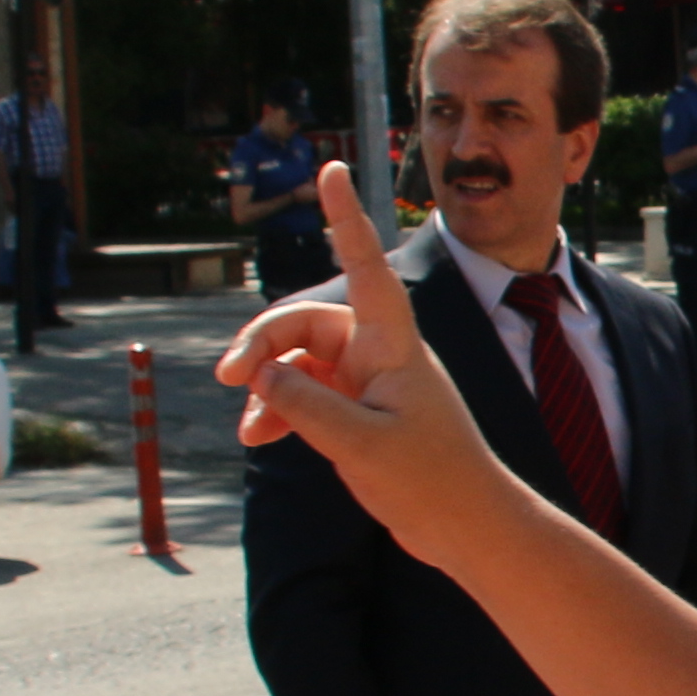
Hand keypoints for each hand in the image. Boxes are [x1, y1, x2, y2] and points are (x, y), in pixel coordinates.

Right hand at [220, 172, 522, 556]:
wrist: (467, 527)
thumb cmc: (432, 482)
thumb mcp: (361, 446)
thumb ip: (305, 407)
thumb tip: (260, 377)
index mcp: (394, 345)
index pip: (366, 266)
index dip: (347, 217)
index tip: (331, 168)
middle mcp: (380, 353)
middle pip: (307, 322)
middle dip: (263, 343)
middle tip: (229, 377)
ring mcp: (368, 382)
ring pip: (300, 361)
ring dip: (268, 385)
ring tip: (248, 428)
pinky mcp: (360, 411)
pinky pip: (306, 393)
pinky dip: (279, 408)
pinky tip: (258, 436)